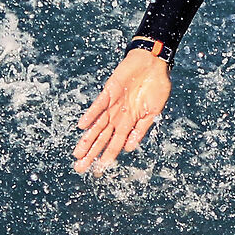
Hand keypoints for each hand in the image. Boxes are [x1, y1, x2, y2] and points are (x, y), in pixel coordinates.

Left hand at [74, 47, 171, 174]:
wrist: (153, 63)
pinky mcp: (109, 92)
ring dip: (87, 139)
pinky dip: (90, 116)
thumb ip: (141, 129)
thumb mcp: (153, 112)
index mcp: (129, 122)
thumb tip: (129, 148)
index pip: (115, 143)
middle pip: (102, 138)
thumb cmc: (156, 87)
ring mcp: (112, 105)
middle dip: (92, 154)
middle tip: (80, 168)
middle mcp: (118, 116)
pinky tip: (82, 126)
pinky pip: (98, 106)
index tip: (99, 171)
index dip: (107, 157)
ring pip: (97, 126)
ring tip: (77, 154)